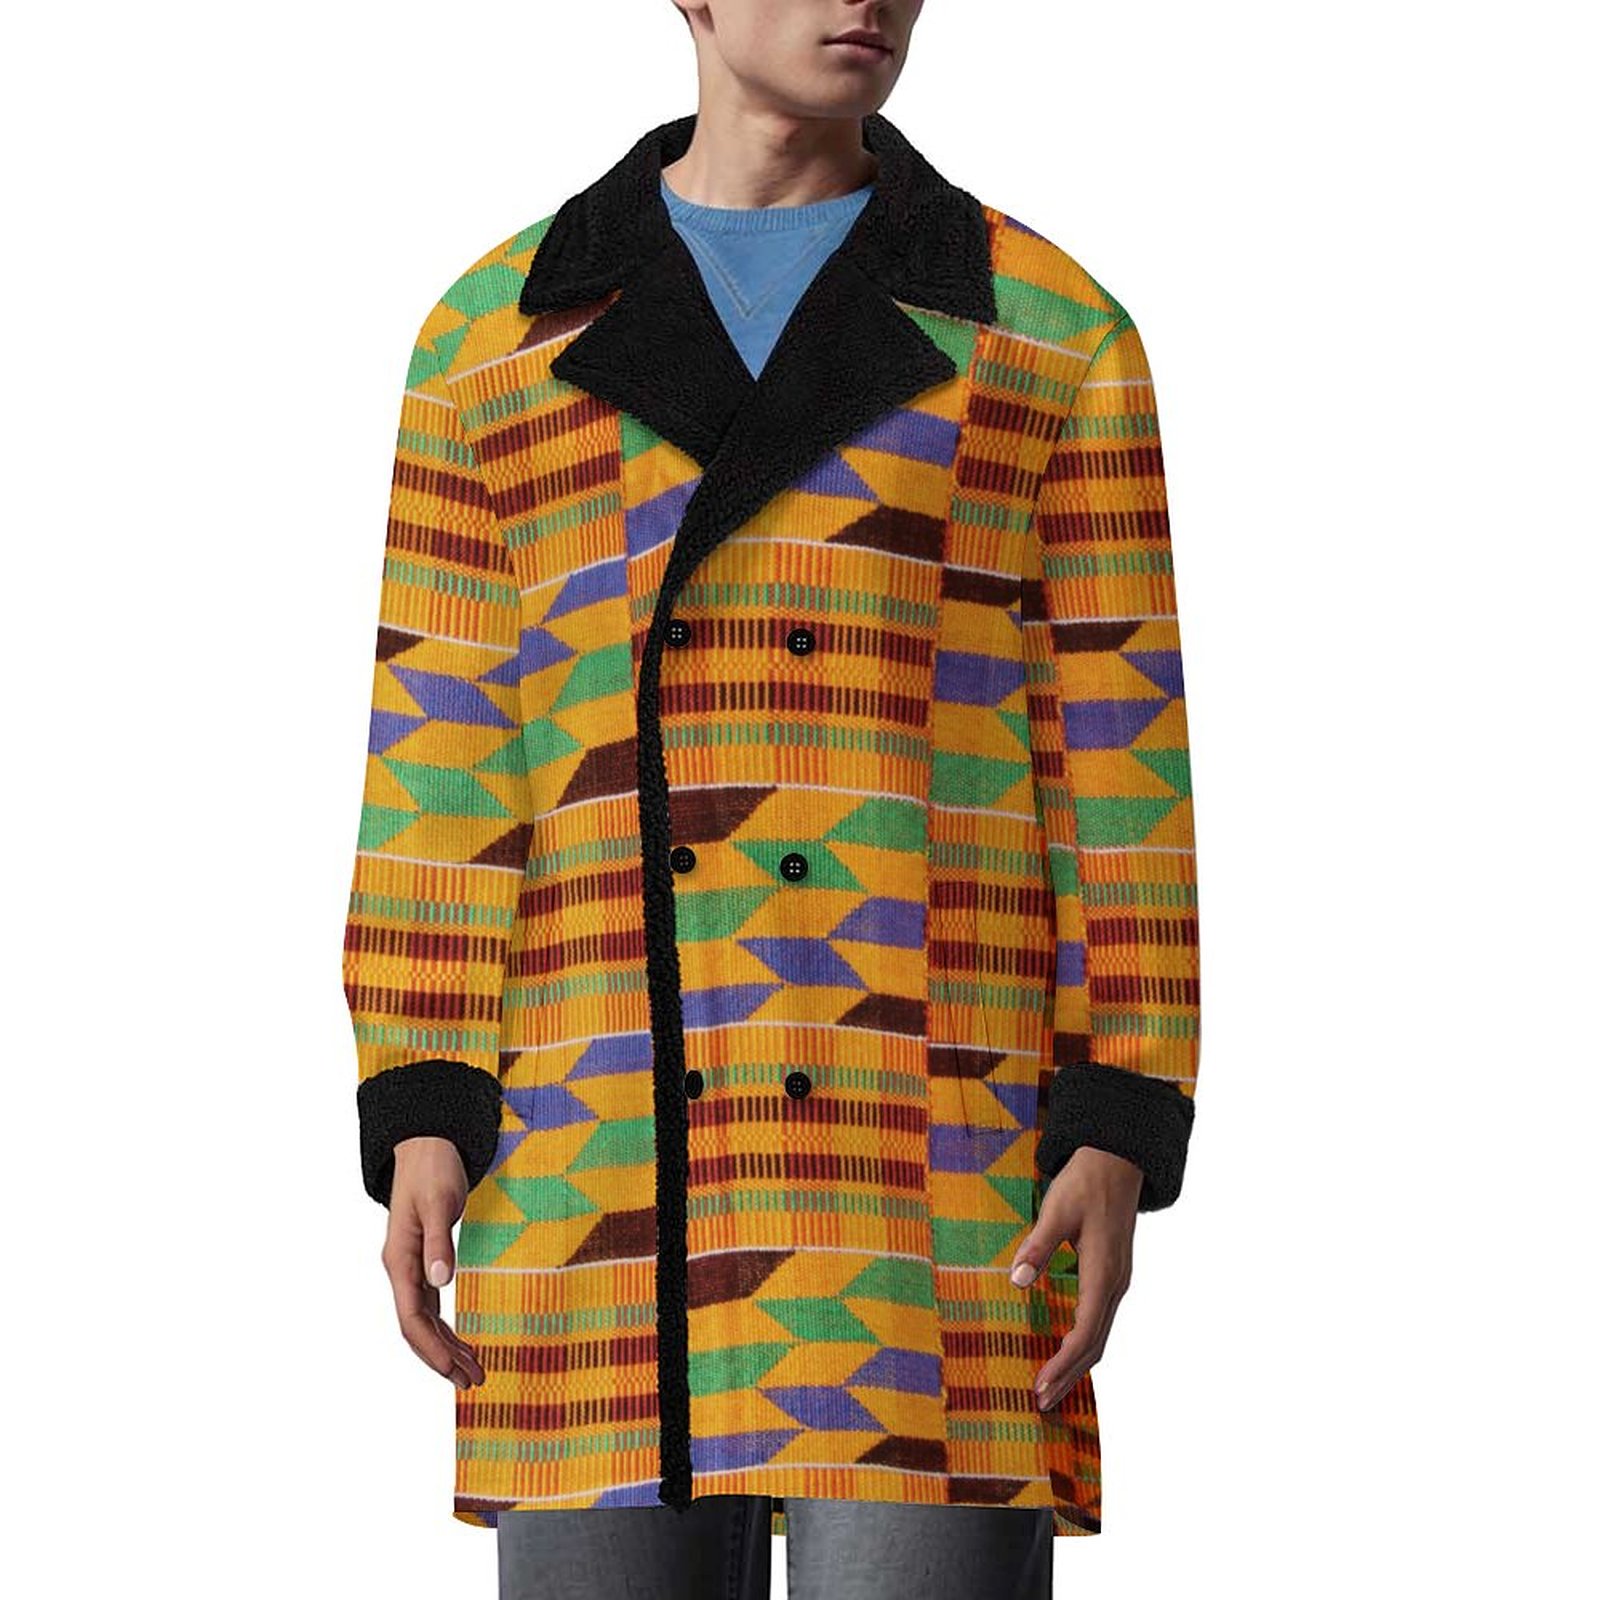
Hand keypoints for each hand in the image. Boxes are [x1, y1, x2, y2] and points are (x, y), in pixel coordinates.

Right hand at [380, 1135, 485, 1389]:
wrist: (427, 1143)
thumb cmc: (433, 1169)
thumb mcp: (439, 1203)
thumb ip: (438, 1243)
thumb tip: (440, 1281)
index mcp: (400, 1260)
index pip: (411, 1319)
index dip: (431, 1350)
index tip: (454, 1373)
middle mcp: (401, 1268)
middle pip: (417, 1327)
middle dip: (442, 1358)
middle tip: (475, 1381)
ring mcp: (411, 1266)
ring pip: (424, 1319)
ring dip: (446, 1346)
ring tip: (474, 1370)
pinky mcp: (424, 1259)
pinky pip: (431, 1304)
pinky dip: (445, 1326)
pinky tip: (462, 1340)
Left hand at [1009, 1146, 1142, 1411]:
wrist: (1117, 1161)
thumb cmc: (1086, 1183)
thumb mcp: (1057, 1210)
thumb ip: (1038, 1246)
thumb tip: (1017, 1280)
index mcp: (1103, 1274)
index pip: (1085, 1334)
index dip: (1062, 1364)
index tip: (1040, 1385)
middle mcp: (1115, 1285)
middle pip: (1096, 1344)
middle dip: (1069, 1375)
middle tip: (1042, 1402)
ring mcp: (1117, 1281)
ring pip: (1101, 1335)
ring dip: (1078, 1364)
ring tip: (1052, 1386)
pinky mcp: (1112, 1274)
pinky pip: (1100, 1320)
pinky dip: (1084, 1343)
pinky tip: (1067, 1349)